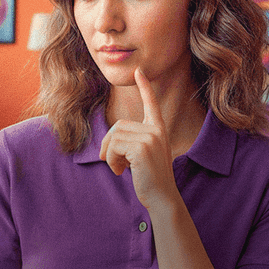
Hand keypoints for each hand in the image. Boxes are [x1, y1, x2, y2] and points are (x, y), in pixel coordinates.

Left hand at [98, 68, 180, 209]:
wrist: (162, 197)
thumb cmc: (150, 179)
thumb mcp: (142, 156)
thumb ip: (131, 143)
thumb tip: (106, 145)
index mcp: (158, 130)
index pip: (151, 104)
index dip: (144, 87)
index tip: (139, 71)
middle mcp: (156, 130)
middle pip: (119, 125)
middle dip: (109, 144)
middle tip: (113, 162)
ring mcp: (150, 138)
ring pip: (114, 136)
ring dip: (109, 154)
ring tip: (119, 168)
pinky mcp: (142, 148)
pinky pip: (114, 146)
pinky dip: (111, 160)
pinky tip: (121, 171)